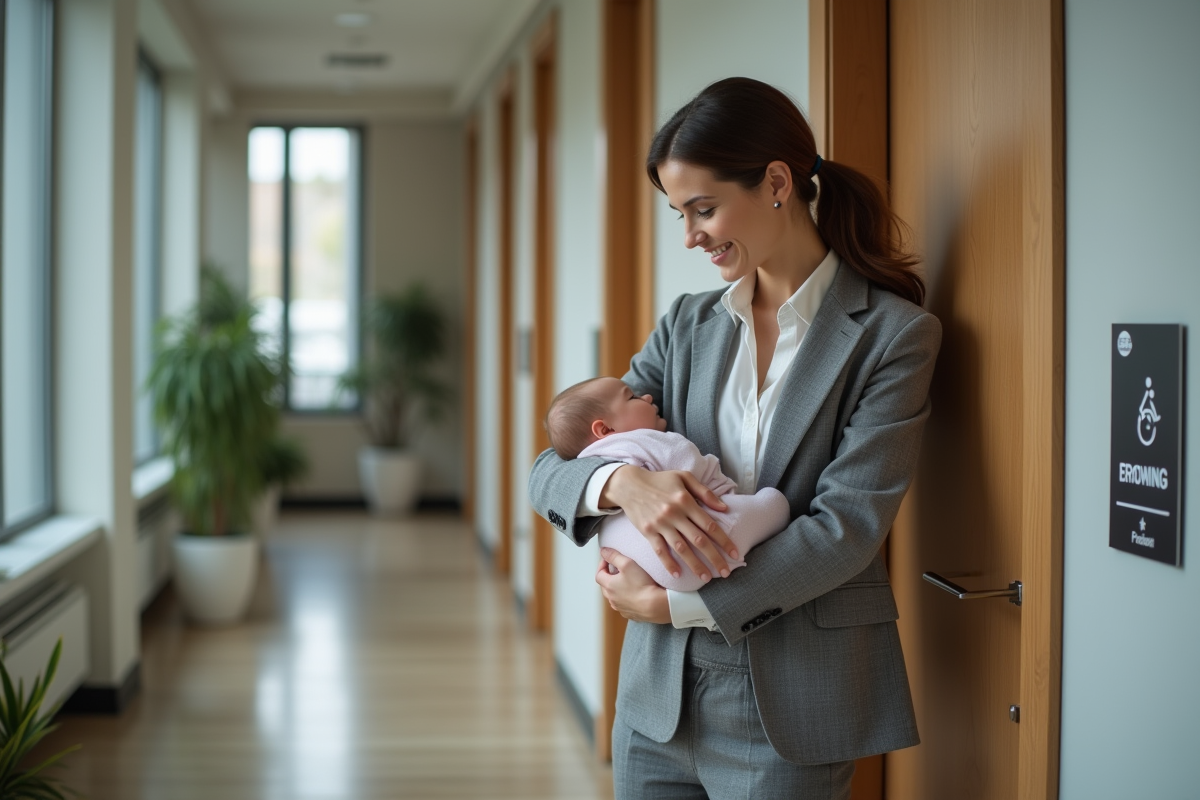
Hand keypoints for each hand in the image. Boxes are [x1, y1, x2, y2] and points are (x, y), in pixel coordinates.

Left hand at [596, 549, 670, 623]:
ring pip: (614, 596)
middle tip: (618, 570)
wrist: (655, 606)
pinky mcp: (630, 614)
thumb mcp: (627, 563)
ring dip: (617, 589)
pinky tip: (635, 594)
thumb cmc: (641, 584)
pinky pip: (624, 605)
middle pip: (605, 586)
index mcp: (608, 586)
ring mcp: (620, 608)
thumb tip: (603, 551)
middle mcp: (611, 599)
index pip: (599, 574)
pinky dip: (626, 599)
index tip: (609, 560)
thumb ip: (614, 556)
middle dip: (609, 577)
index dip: (602, 565)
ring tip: (627, 582)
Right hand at [601, 465, 738, 580]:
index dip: (724, 540)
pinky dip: (668, 563)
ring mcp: (660, 524)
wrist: (629, 484)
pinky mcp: (648, 531)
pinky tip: (678, 574)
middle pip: (699, 540)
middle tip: (726, 572)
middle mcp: (674, 514)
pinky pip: (660, 550)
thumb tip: (724, 507)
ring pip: (681, 549)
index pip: (709, 524)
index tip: (736, 554)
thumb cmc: (660, 480)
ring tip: (706, 578)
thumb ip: (705, 492)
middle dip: (714, 558)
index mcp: (686, 501)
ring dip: (695, 565)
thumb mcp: (684, 477)